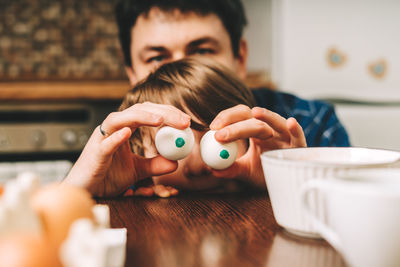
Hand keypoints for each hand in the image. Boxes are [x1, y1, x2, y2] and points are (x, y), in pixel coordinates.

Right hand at [63, 102, 190, 196]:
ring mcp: (102, 139)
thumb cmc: (107, 178)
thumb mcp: (137, 171)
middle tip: (183, 121)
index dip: (168, 114)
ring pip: (119, 119)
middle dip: (162, 113)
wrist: (87, 193)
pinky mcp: (94, 153)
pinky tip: (128, 133)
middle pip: (138, 111)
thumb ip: (155, 165)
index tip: (186, 121)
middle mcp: (113, 129)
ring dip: (140, 117)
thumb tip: (175, 162)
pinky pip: (105, 143)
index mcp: (124, 130)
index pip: (148, 113)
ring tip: (160, 120)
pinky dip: (115, 137)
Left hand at [209, 105, 306, 189]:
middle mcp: (271, 130)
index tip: (212, 127)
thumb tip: (211, 169)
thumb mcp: (246, 171)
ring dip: (267, 116)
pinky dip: (296, 130)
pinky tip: (291, 122)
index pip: (241, 116)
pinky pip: (298, 137)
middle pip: (254, 120)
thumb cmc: (266, 173)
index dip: (227, 118)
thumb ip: (231, 168)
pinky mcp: (299, 146)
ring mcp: (286, 136)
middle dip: (236, 125)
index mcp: (256, 131)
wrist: (286, 185)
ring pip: (276, 122)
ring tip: (256, 112)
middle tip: (219, 133)